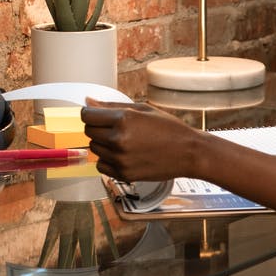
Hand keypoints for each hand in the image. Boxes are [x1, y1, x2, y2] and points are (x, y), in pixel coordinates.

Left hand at [80, 100, 203, 183]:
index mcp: (123, 119)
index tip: (97, 116)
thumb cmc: (168, 128)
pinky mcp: (123, 174)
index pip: (87, 115)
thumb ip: (112, 106)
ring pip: (94, 149)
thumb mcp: (142, 109)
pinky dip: (108, 160)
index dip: (90, 114)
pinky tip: (123, 155)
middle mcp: (118, 139)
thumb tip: (88, 101)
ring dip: (103, 144)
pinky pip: (101, 166)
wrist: (188, 153)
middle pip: (89, 132)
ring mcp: (120, 159)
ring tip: (123, 142)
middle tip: (115, 129)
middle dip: (97, 128)